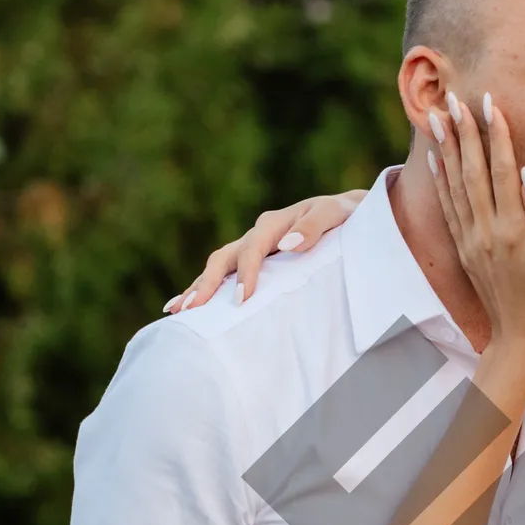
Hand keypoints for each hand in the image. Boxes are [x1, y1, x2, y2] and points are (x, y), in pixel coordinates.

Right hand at [162, 191, 366, 312]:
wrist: (348, 213)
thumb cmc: (344, 216)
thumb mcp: (334, 214)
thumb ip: (313, 227)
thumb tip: (288, 244)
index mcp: (274, 223)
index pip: (253, 250)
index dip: (246, 274)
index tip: (242, 299)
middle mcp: (258, 234)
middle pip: (223, 258)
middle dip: (205, 284)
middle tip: (191, 310)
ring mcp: (253, 246)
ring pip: (218, 267)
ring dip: (197, 288)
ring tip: (176, 310)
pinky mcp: (255, 260)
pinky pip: (226, 274)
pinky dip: (205, 288)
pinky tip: (186, 306)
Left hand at [428, 92, 524, 356]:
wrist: (521, 339)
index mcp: (512, 230)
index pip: (503, 170)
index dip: (497, 134)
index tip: (491, 102)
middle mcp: (485, 231)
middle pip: (472, 171)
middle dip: (464, 132)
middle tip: (455, 98)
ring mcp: (470, 240)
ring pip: (455, 184)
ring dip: (447, 148)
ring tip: (438, 116)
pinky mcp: (463, 249)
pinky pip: (448, 206)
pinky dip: (441, 178)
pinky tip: (437, 158)